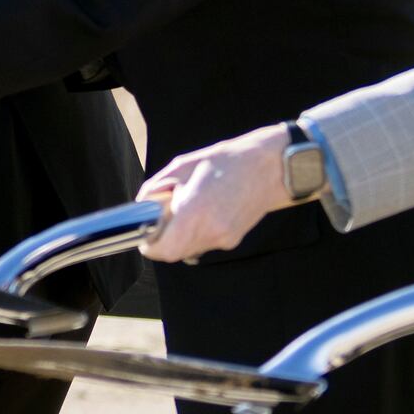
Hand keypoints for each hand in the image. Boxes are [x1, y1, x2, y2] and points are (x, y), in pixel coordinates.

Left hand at [141, 123, 298, 260]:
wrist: (271, 167)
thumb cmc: (226, 162)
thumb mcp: (182, 167)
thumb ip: (155, 189)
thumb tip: (142, 207)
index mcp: (194, 211)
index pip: (164, 249)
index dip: (150, 245)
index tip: (145, 235)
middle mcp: (210, 230)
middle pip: (174, 252)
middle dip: (164, 239)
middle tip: (163, 218)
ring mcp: (224, 238)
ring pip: (189, 249)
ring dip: (180, 235)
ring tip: (188, 209)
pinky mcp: (233, 240)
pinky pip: (205, 242)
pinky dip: (198, 231)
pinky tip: (206, 210)